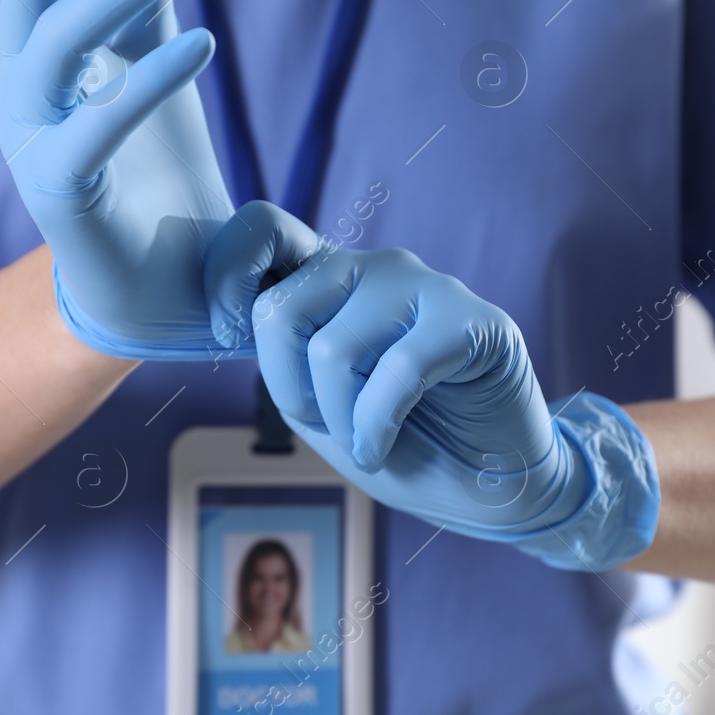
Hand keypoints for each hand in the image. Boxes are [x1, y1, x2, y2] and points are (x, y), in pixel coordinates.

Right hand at [0, 0, 245, 359]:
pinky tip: (206, 42)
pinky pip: (98, 122)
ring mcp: (33, 136)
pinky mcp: (62, 190)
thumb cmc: (156, 169)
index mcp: (38, 49)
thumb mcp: (153, 52)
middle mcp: (23, 84)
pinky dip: (150, 78)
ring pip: (59, 37)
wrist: (157, 289)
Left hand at [205, 202, 659, 569]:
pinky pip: (397, 370)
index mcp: (332, 280)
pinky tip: (387, 448)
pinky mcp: (474, 322)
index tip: (225, 335)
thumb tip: (231, 318)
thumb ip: (279, 357)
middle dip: (288, 388)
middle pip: (281, 307)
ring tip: (367, 441)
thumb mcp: (319, 405)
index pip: (263, 227)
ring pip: (333, 347)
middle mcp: (375, 269)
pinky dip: (378, 426)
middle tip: (326, 424)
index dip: (226, 273)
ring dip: (340, 418)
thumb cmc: (401, 441)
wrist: (489, 487)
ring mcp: (428, 288)